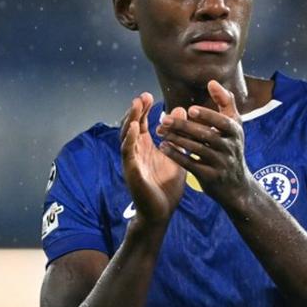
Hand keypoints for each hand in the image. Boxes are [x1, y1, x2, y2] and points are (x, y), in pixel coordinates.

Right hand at [120, 92, 186, 224]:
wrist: (161, 212)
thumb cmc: (166, 186)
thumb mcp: (176, 156)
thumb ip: (178, 136)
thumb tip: (181, 112)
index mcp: (145, 148)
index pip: (141, 124)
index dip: (143, 109)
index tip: (148, 95)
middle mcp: (135, 152)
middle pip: (130, 126)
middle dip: (135, 111)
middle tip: (142, 96)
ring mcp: (131, 162)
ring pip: (126, 137)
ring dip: (130, 121)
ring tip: (136, 106)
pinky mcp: (131, 172)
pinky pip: (128, 154)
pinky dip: (129, 140)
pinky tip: (135, 129)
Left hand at [155, 80, 254, 205]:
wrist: (236, 185)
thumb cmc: (231, 148)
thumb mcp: (234, 125)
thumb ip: (225, 102)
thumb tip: (211, 81)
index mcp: (235, 131)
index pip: (222, 121)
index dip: (207, 115)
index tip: (190, 110)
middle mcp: (230, 147)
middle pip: (205, 135)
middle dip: (183, 126)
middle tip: (164, 119)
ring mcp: (221, 163)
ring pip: (196, 149)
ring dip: (176, 139)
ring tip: (160, 131)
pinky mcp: (210, 177)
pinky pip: (190, 164)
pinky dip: (176, 155)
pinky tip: (163, 147)